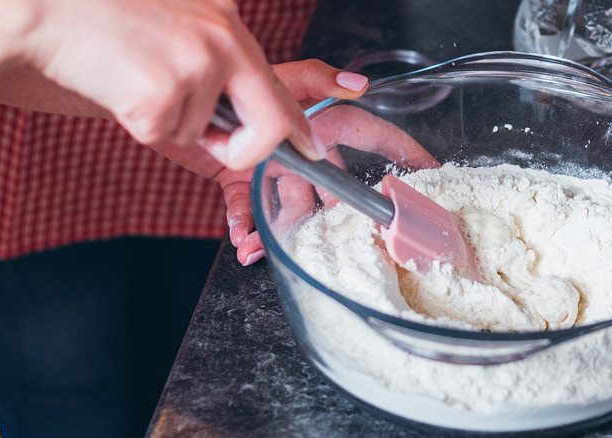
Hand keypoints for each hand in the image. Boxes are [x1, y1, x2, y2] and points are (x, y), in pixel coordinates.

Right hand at [1, 0, 333, 169]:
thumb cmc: (108, 23)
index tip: (312, 146)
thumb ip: (218, 63)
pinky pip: (164, 137)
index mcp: (228, 26)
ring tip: (135, 78)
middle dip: (245, 151)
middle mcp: (222, 40)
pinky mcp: (162, 90)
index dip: (299, 123)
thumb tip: (241, 110)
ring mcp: (195, 64)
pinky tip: (120, 85)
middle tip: (213, 146)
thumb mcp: (181, 30)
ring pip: (199, 135)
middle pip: (268, 123)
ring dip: (167, 124)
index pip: (281, 84)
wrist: (47, 8)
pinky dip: (140, 125)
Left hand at [151, 59, 382, 264]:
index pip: (371, 136)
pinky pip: (249, 212)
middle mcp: (303, 149)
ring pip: (289, 209)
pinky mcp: (240, 182)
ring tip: (265, 246)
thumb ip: (319, 78)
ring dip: (279, 232)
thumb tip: (361, 84)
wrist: (183, 98)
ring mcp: (273, 168)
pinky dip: (245, 229)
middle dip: (331, 216)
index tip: (428, 171)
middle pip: (331, 189)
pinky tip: (243, 242)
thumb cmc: (233, 79)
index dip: (402, 152)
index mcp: (321, 124)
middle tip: (332, 238)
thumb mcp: (281, 75)